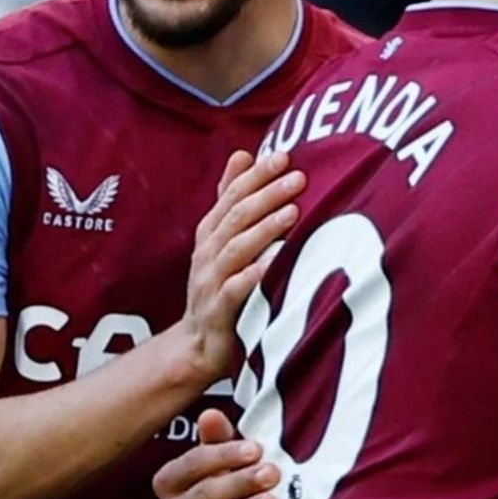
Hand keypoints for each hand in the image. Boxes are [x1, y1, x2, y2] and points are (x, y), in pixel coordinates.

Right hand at [155, 408, 280, 498]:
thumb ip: (218, 440)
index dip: (223, 455)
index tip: (256, 449)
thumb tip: (209, 413)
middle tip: (272, 473)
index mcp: (170, 483)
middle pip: (202, 495)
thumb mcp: (224, 463)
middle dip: (239, 483)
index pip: (190, 464)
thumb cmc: (227, 490)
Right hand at [179, 151, 305, 383]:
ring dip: (265, 229)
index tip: (285, 156)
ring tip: (293, 211)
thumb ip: (231, 198)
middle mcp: (207, 252)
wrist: (198, 344)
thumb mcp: (221, 239)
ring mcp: (210, 281)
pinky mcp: (218, 311)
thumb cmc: (220, 285)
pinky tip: (277, 261)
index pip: (233, 195)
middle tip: (299, 178)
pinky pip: (236, 290)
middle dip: (268, 194)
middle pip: (237, 217)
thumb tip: (242, 153)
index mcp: (211, 232)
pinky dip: (256, 274)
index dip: (257, 174)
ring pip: (236, 249)